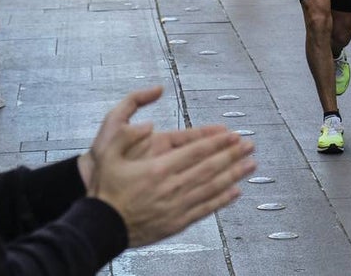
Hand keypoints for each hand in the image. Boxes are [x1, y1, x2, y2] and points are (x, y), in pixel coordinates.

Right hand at [87, 114, 254, 247]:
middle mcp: (171, 187)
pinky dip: (222, 200)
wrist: (99, 226)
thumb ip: (126, 134)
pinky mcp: (177, 222)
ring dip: (233, 175)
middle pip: (209, 168)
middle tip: (250, 145)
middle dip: (232, 155)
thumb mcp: (107, 153)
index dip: (217, 142)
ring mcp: (176, 206)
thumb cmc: (105, 190)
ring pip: (212, 187)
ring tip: (250, 165)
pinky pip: (205, 209)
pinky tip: (235, 192)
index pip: (196, 151)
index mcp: (158, 168)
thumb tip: (148, 125)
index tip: (233, 135)